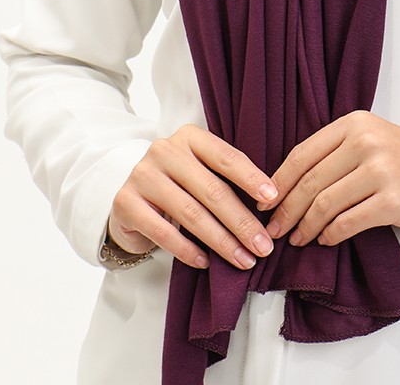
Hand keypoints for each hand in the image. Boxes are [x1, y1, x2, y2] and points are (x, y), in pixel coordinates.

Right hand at [108, 124, 278, 269]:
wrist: (131, 197)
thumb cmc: (179, 184)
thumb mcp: (201, 171)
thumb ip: (226, 178)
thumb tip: (269, 204)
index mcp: (190, 137)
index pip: (226, 157)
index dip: (251, 179)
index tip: (273, 200)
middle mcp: (165, 151)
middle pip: (212, 190)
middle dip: (242, 222)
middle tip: (263, 246)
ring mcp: (143, 175)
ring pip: (191, 214)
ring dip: (222, 241)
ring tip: (242, 259)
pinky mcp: (126, 202)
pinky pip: (163, 232)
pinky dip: (188, 250)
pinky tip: (206, 262)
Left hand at [260, 111, 399, 247]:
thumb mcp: (374, 141)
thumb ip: (338, 152)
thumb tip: (290, 184)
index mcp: (355, 123)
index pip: (302, 153)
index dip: (278, 181)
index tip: (264, 202)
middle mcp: (365, 141)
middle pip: (309, 181)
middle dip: (285, 209)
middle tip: (272, 229)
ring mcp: (379, 170)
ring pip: (324, 203)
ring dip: (305, 226)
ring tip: (296, 239)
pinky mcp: (392, 200)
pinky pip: (347, 222)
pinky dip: (330, 235)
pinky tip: (325, 241)